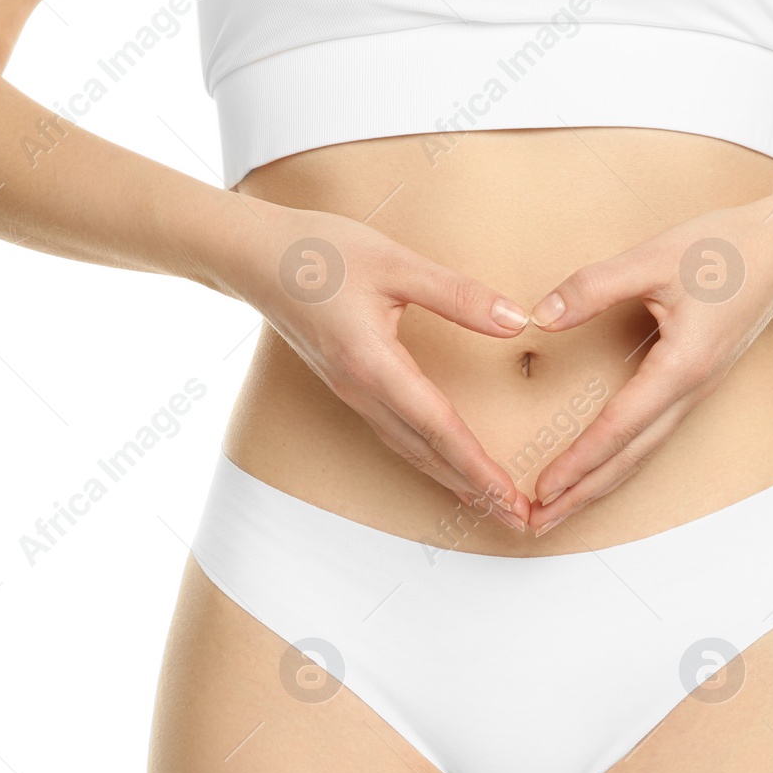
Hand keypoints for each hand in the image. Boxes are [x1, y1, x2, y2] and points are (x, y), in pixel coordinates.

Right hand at [212, 198, 535, 527]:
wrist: (254, 256)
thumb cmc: (318, 253)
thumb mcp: (394, 263)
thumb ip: (457, 294)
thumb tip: (516, 320)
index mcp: (373, 365)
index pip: (438, 427)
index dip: (477, 467)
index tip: (509, 498)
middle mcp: (361, 391)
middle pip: (426, 452)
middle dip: (474, 488)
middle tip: (518, 519)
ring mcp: (352, 394)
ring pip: (409, 449)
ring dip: (452, 479)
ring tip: (491, 504)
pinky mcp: (349, 387)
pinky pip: (395, 435)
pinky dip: (428, 458)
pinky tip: (446, 464)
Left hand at [523, 188, 772, 535]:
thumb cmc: (727, 249)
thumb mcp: (653, 258)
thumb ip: (593, 287)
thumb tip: (540, 317)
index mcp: (681, 367)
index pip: (619, 427)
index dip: (579, 461)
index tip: (543, 489)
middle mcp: (690, 391)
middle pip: (629, 458)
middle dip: (582, 494)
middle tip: (537, 524)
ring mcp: (695, 392)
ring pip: (641, 452)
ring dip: (598, 484)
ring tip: (559, 509)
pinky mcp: (693, 384)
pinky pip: (651, 434)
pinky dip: (619, 459)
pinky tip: (599, 469)